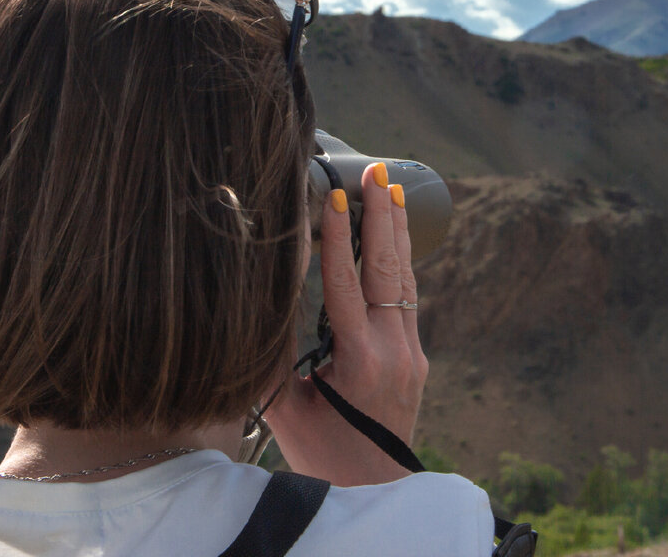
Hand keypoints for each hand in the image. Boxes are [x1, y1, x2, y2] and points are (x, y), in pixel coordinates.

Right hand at [266, 162, 427, 485]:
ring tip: (392, 190)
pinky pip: (408, 298)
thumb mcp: (285, 410)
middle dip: (382, 218)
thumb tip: (250, 309)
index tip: (337, 197)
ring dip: (398, 233)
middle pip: (387, 270)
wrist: (375, 492)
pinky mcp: (417, 357)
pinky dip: (401, 262)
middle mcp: (394, 350)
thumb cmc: (323, 455)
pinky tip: (396, 238)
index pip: (347, 285)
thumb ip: (270, 361)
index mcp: (359, 361)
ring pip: (405, 279)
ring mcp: (412, 353)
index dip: (340, 239)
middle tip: (378, 174)